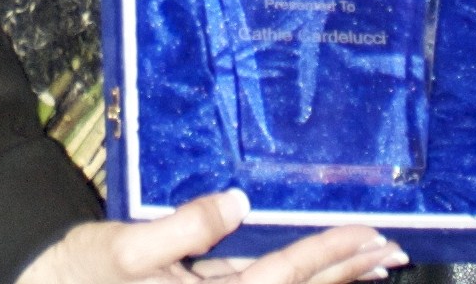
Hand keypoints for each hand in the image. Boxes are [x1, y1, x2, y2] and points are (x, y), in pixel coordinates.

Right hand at [17, 192, 403, 283]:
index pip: (283, 277)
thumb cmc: (80, 273)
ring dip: (333, 280)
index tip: (373, 236)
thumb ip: (181, 227)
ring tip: (376, 264)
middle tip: (396, 251)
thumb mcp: (125, 246)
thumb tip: (236, 200)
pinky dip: (297, 279)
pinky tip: (318, 271)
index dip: (331, 255)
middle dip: (349, 272)